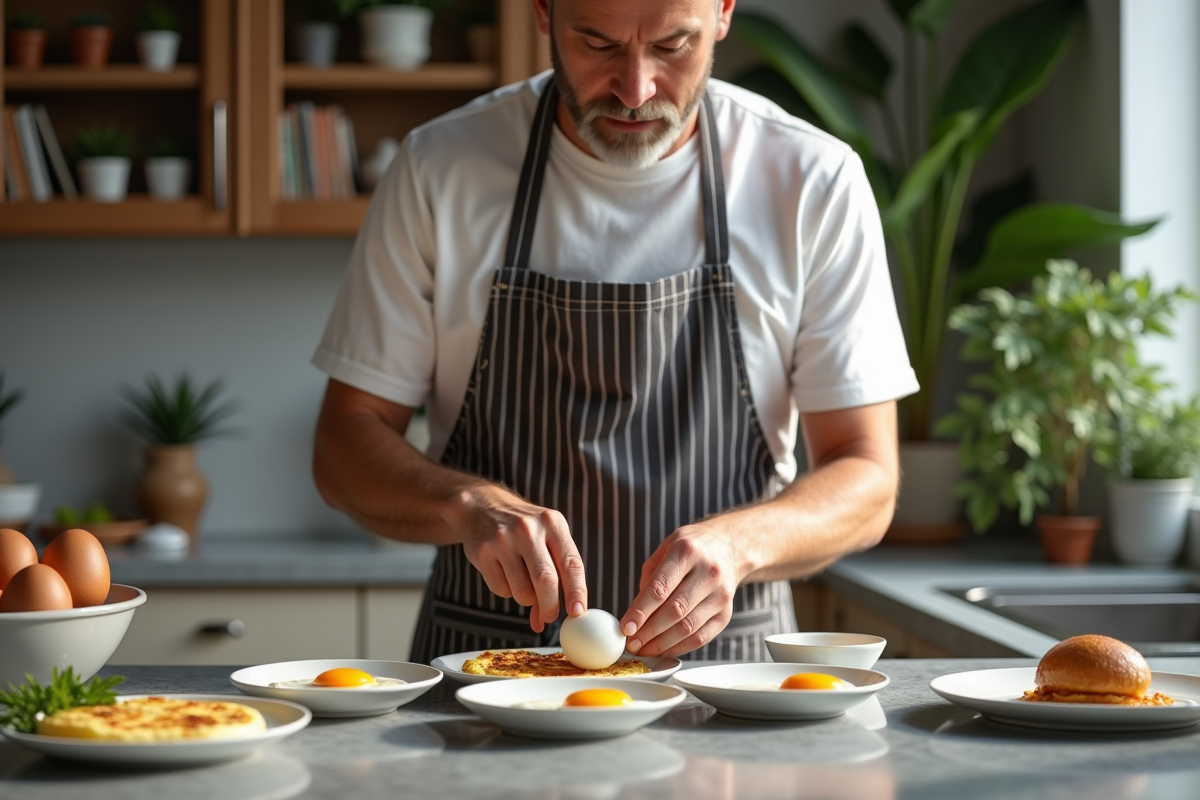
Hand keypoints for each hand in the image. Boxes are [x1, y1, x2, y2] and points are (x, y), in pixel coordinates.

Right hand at [441, 484, 587, 631]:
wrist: (481, 506)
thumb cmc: (523, 531)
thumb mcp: (544, 538)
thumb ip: (554, 574)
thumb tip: (546, 620)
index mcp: (553, 523)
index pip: (571, 563)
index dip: (577, 591)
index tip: (577, 613)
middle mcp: (529, 529)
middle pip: (546, 580)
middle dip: (550, 606)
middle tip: (549, 617)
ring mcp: (504, 539)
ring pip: (522, 591)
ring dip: (525, 598)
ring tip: (521, 581)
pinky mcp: (483, 551)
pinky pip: (501, 589)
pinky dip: (506, 591)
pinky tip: (503, 572)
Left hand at [619, 523, 743, 656]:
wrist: (730, 547)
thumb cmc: (692, 548)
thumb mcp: (666, 550)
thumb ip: (649, 580)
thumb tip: (635, 616)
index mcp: (687, 552)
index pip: (660, 588)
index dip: (641, 611)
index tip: (626, 628)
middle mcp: (708, 572)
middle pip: (674, 611)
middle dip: (648, 632)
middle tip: (631, 643)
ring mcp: (720, 595)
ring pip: (687, 628)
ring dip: (661, 644)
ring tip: (643, 649)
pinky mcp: (725, 613)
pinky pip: (701, 637)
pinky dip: (679, 647)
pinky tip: (663, 649)